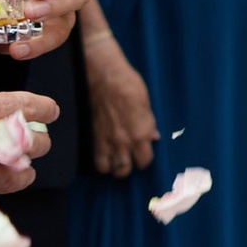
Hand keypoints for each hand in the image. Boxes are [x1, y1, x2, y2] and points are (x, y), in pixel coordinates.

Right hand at [81, 27, 159, 177]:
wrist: (102, 75)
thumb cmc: (127, 84)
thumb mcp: (145, 102)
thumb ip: (149, 124)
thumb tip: (154, 137)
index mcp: (142, 132)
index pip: (145, 161)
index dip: (143, 159)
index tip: (142, 153)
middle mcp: (125, 141)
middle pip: (126, 170)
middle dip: (128, 167)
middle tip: (128, 158)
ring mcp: (108, 141)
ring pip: (111, 170)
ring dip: (114, 167)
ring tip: (116, 159)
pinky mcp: (93, 138)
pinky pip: (97, 162)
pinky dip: (101, 163)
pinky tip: (104, 155)